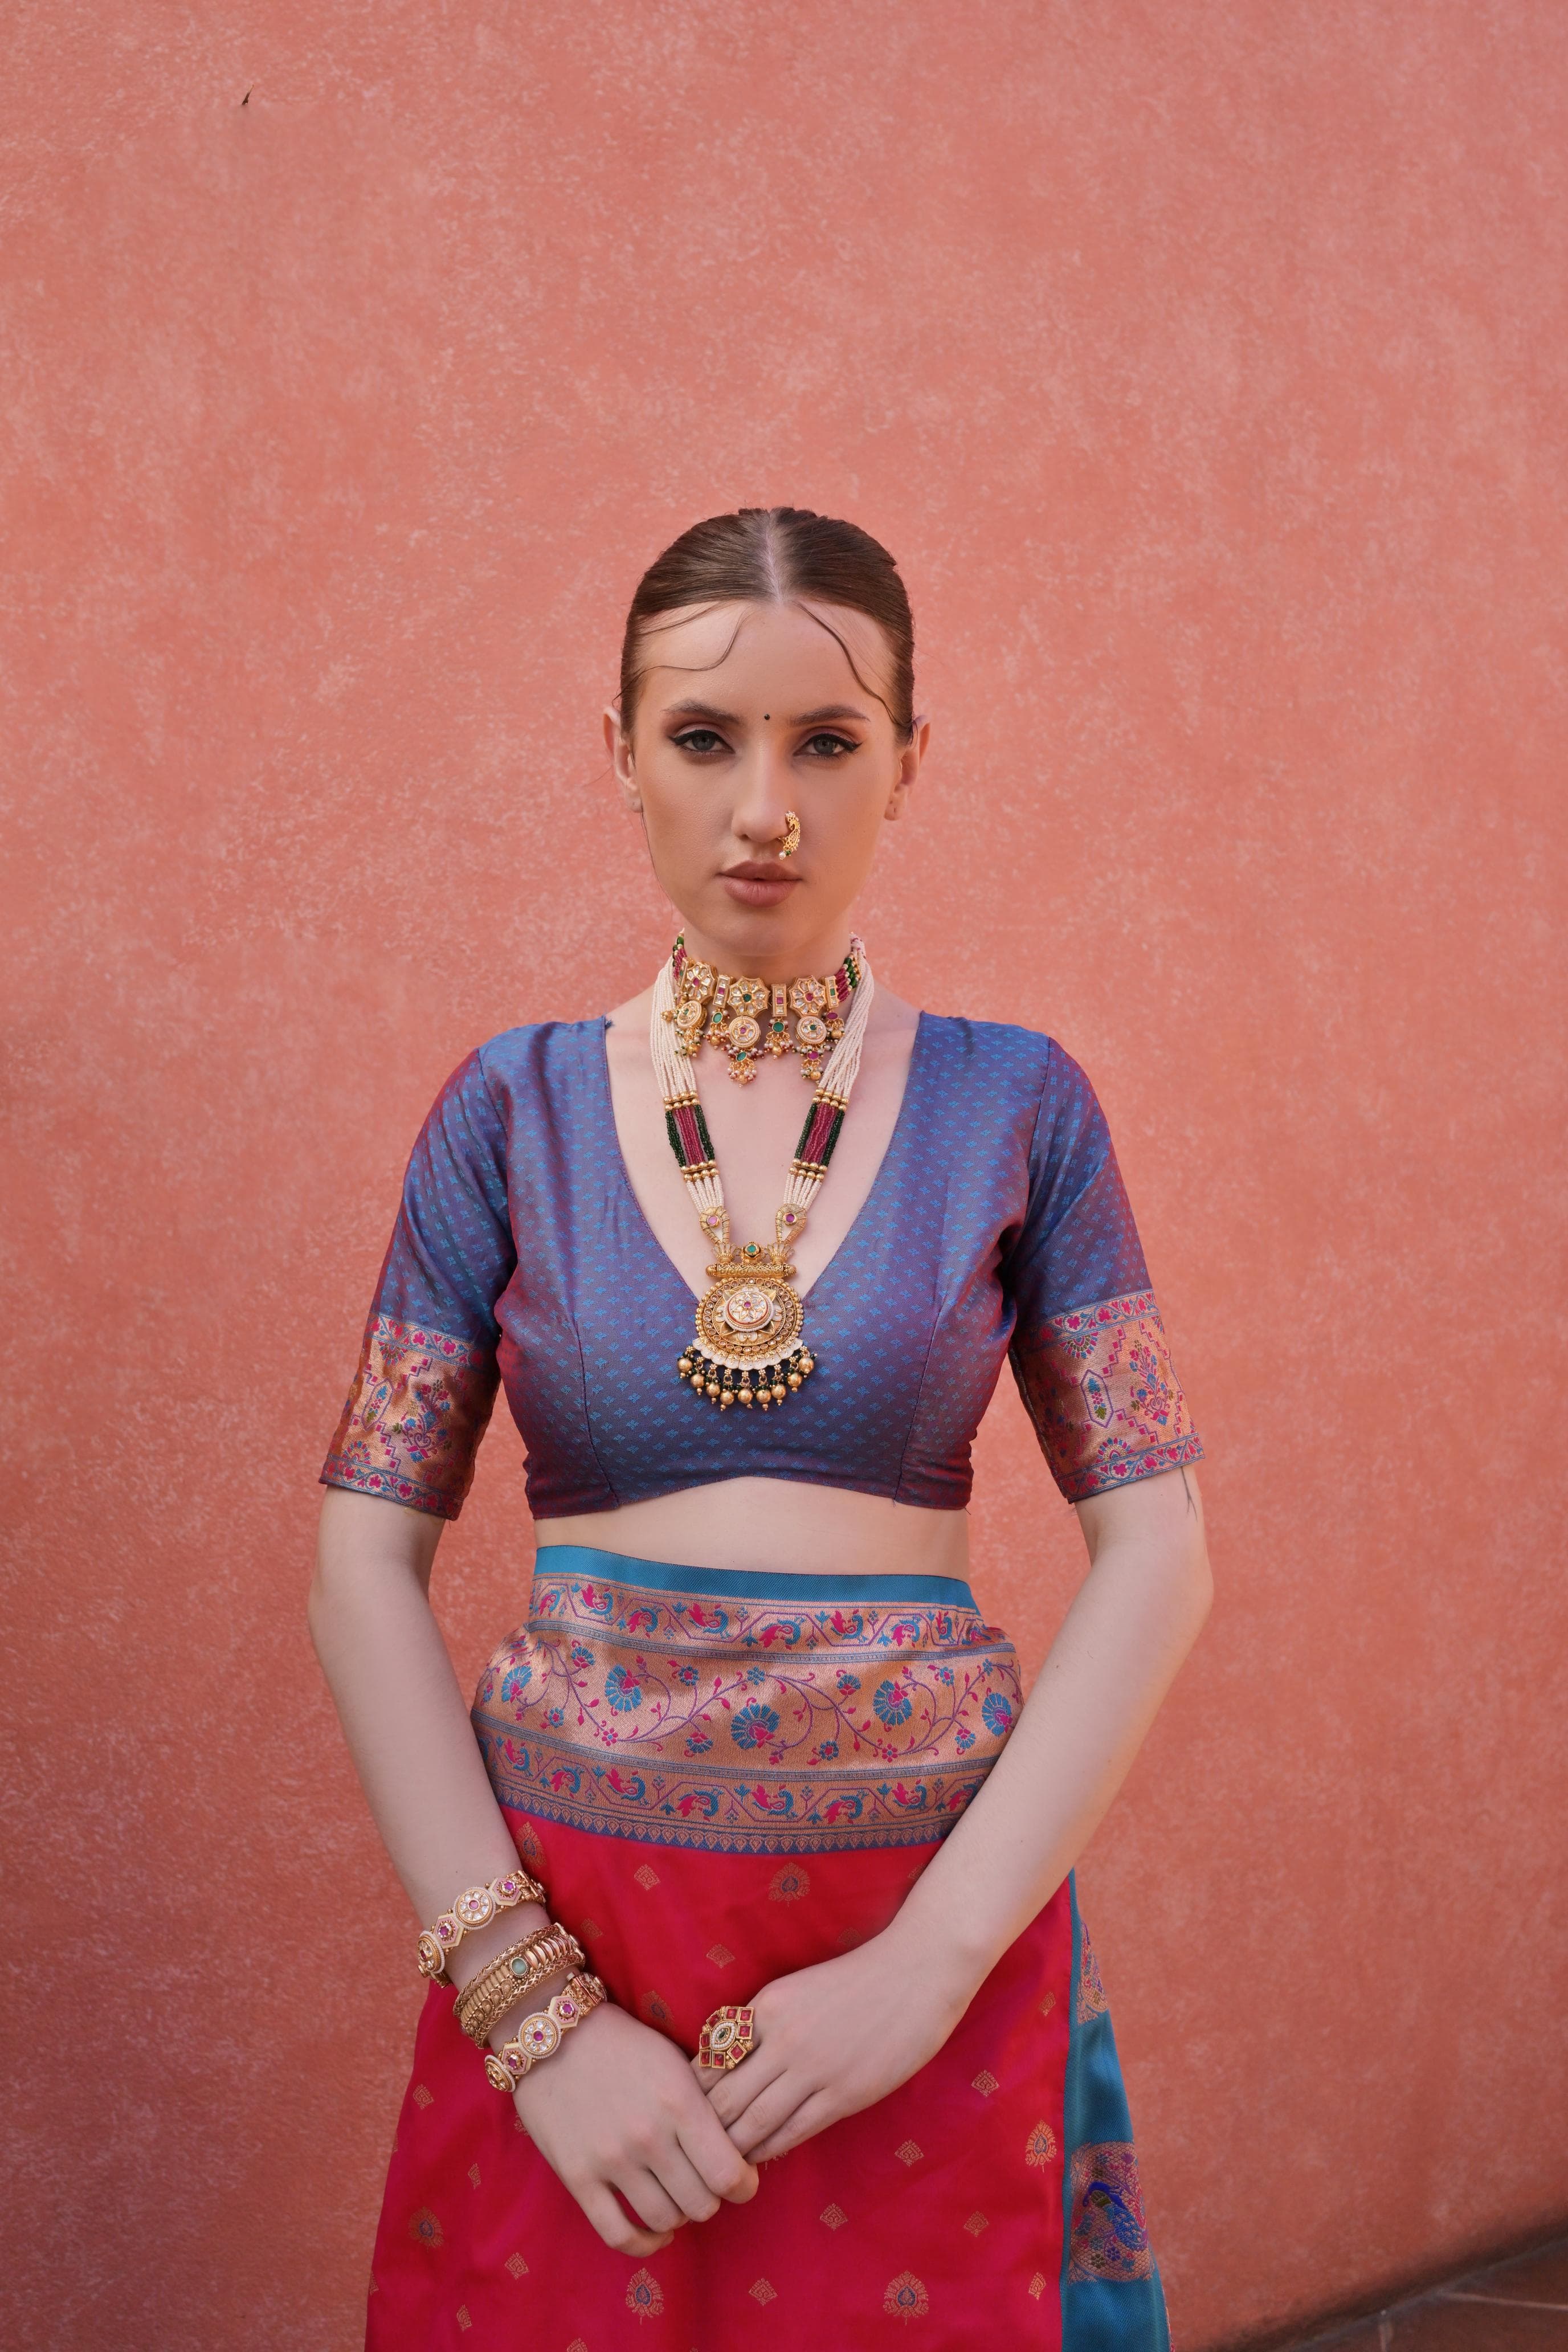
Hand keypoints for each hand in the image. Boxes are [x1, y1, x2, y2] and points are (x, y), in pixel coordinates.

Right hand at [512, 1997, 759, 2255]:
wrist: (555, 2034)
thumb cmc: (625, 2044)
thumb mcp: (675, 2061)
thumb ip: (705, 2106)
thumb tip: (736, 2149)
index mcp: (679, 2102)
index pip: (729, 2174)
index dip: (744, 2186)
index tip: (741, 2181)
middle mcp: (648, 2136)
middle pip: (701, 2204)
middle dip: (711, 2199)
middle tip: (704, 2185)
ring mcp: (610, 2160)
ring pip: (665, 2220)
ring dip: (679, 2216)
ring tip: (677, 2199)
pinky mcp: (578, 2177)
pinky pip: (618, 2234)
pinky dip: (644, 2244)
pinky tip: (655, 2234)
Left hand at [691, 1925, 978, 2163]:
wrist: (914, 1974)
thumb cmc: (855, 1980)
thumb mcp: (796, 1990)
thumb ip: (762, 2023)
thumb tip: (726, 2060)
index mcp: (767, 2006)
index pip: (712, 2060)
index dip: (693, 2093)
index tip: (686, 2113)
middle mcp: (782, 2038)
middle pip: (724, 2098)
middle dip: (704, 2129)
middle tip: (692, 2151)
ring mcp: (813, 2068)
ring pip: (753, 2122)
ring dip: (732, 2148)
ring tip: (718, 2166)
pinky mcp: (842, 2094)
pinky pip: (792, 2132)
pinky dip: (768, 2150)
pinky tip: (758, 2159)